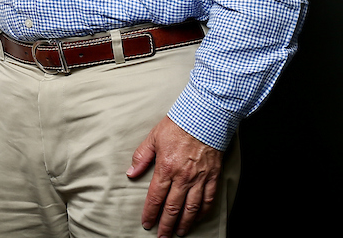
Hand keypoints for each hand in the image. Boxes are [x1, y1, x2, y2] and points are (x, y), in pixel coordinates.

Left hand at [127, 116, 222, 236]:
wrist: (205, 116)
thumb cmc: (178, 125)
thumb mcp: (153, 138)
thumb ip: (141, 157)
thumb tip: (131, 173)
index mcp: (166, 168)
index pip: (155, 197)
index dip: (150, 213)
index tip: (147, 223)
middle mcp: (183, 177)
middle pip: (173, 207)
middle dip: (166, 224)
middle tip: (162, 236)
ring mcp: (199, 178)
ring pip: (191, 208)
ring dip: (185, 223)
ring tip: (179, 232)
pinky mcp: (212, 176)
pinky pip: (208, 199)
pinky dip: (203, 211)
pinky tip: (197, 217)